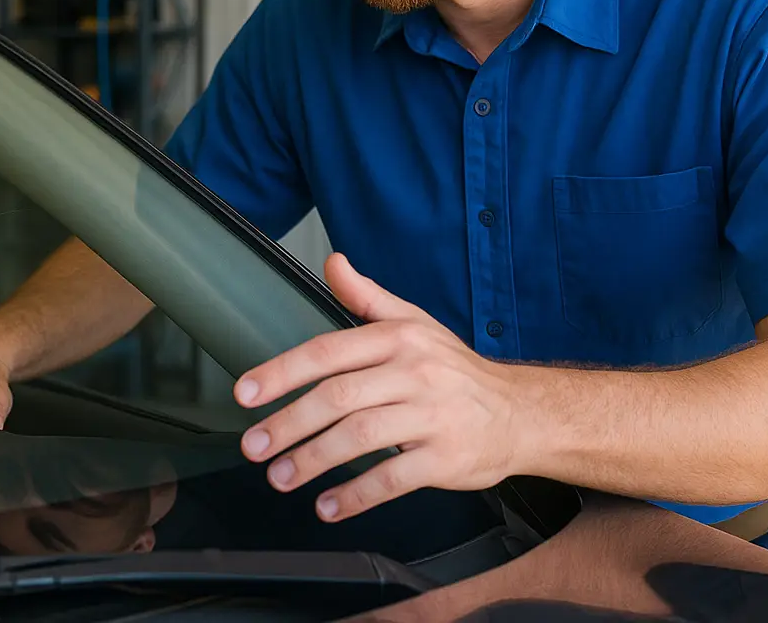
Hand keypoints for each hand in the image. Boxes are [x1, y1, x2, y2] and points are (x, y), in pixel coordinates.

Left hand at [233, 254, 531, 521]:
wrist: (521, 412)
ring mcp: (431, 417)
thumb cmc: (456, 370)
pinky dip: (356, 495)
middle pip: (338, 397)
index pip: (328, 351)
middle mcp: (415, 373)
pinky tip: (328, 505)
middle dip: (288, 424)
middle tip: (254, 445)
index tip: (246, 393)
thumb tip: (332, 263)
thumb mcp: (415, 323)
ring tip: (280, 477)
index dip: (282, 372)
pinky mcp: (445, 459)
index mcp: (399, 339)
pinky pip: (393, 479)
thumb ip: (367, 296)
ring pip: (360, 438)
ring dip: (313, 461)